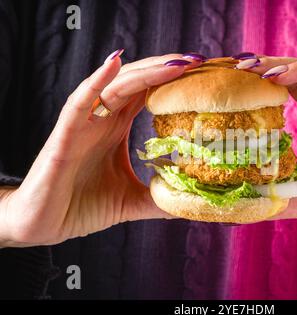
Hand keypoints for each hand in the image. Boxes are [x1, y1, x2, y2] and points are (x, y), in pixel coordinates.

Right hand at [0, 52, 200, 246]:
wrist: (44, 225)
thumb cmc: (83, 206)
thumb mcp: (133, 201)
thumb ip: (160, 198)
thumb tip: (192, 201)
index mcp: (116, 128)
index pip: (149, 94)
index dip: (174, 82)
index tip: (204, 75)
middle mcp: (101, 119)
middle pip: (136, 83)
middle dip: (167, 69)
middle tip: (198, 60)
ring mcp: (83, 124)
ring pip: (114, 87)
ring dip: (144, 72)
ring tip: (174, 63)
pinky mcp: (64, 136)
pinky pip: (79, 103)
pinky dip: (96, 82)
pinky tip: (114, 65)